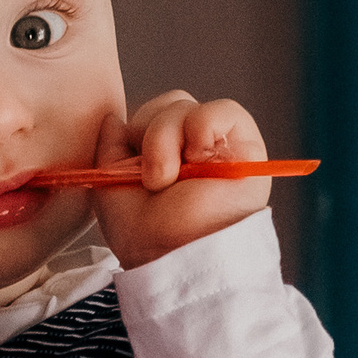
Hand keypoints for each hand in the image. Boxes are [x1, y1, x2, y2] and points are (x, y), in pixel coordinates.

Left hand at [89, 91, 270, 269]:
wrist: (174, 255)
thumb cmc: (144, 233)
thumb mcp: (111, 183)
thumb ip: (110, 146)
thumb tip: (114, 116)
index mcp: (166, 153)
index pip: (150, 112)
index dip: (136, 130)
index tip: (131, 168)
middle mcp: (193, 147)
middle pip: (168, 103)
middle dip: (150, 135)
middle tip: (153, 178)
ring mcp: (219, 146)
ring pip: (185, 106)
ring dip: (166, 140)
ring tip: (169, 178)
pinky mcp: (246, 147)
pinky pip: (224, 110)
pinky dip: (202, 127)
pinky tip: (198, 160)